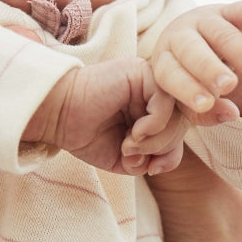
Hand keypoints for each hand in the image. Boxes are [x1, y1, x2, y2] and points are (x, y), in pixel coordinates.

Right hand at [23, 57, 179, 174]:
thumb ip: (157, 158)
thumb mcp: (131, 159)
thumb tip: (168, 161)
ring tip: (130, 146)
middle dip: (163, 150)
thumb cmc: (89, 137)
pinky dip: (154, 126)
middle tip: (134, 155)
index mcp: (154, 108)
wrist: (58, 118)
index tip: (152, 169)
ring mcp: (149, 79)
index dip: (172, 155)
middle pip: (183, 124)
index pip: (181, 132)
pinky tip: (134, 134)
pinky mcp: (141, 72)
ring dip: (157, 141)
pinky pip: (165, 103)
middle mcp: (155, 91)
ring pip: (177, 115)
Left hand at [149, 1, 241, 125]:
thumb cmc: (191, 83)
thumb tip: (232, 114)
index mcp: (164, 61)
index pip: (171, 74)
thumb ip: (206, 113)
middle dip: (211, 68)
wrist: (197, 46)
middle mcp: (180, 35)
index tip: (206, 104)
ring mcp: (205, 20)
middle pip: (195, 51)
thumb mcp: (190, 103)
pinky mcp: (228, 11)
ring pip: (225, 36)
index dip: (187, 88)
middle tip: (229, 85)